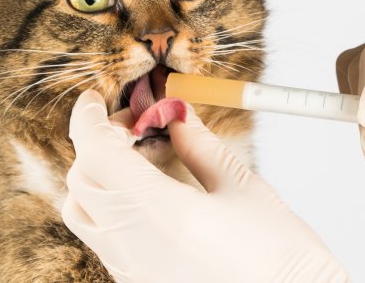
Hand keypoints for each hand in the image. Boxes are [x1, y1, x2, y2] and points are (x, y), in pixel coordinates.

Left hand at [62, 90, 349, 282]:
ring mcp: (132, 270)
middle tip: (137, 124)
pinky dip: (110, 204)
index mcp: (159, 213)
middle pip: (83, 181)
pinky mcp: (138, 282)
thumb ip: (200, 147)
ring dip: (98, 175)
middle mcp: (133, 246)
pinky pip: (103, 238)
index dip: (88, 118)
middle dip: (98, 143)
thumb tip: (176, 115)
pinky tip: (147, 192)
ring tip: (140, 158)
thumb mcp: (243, 189)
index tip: (94, 99)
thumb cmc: (282, 257)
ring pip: (84, 213)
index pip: (95, 153)